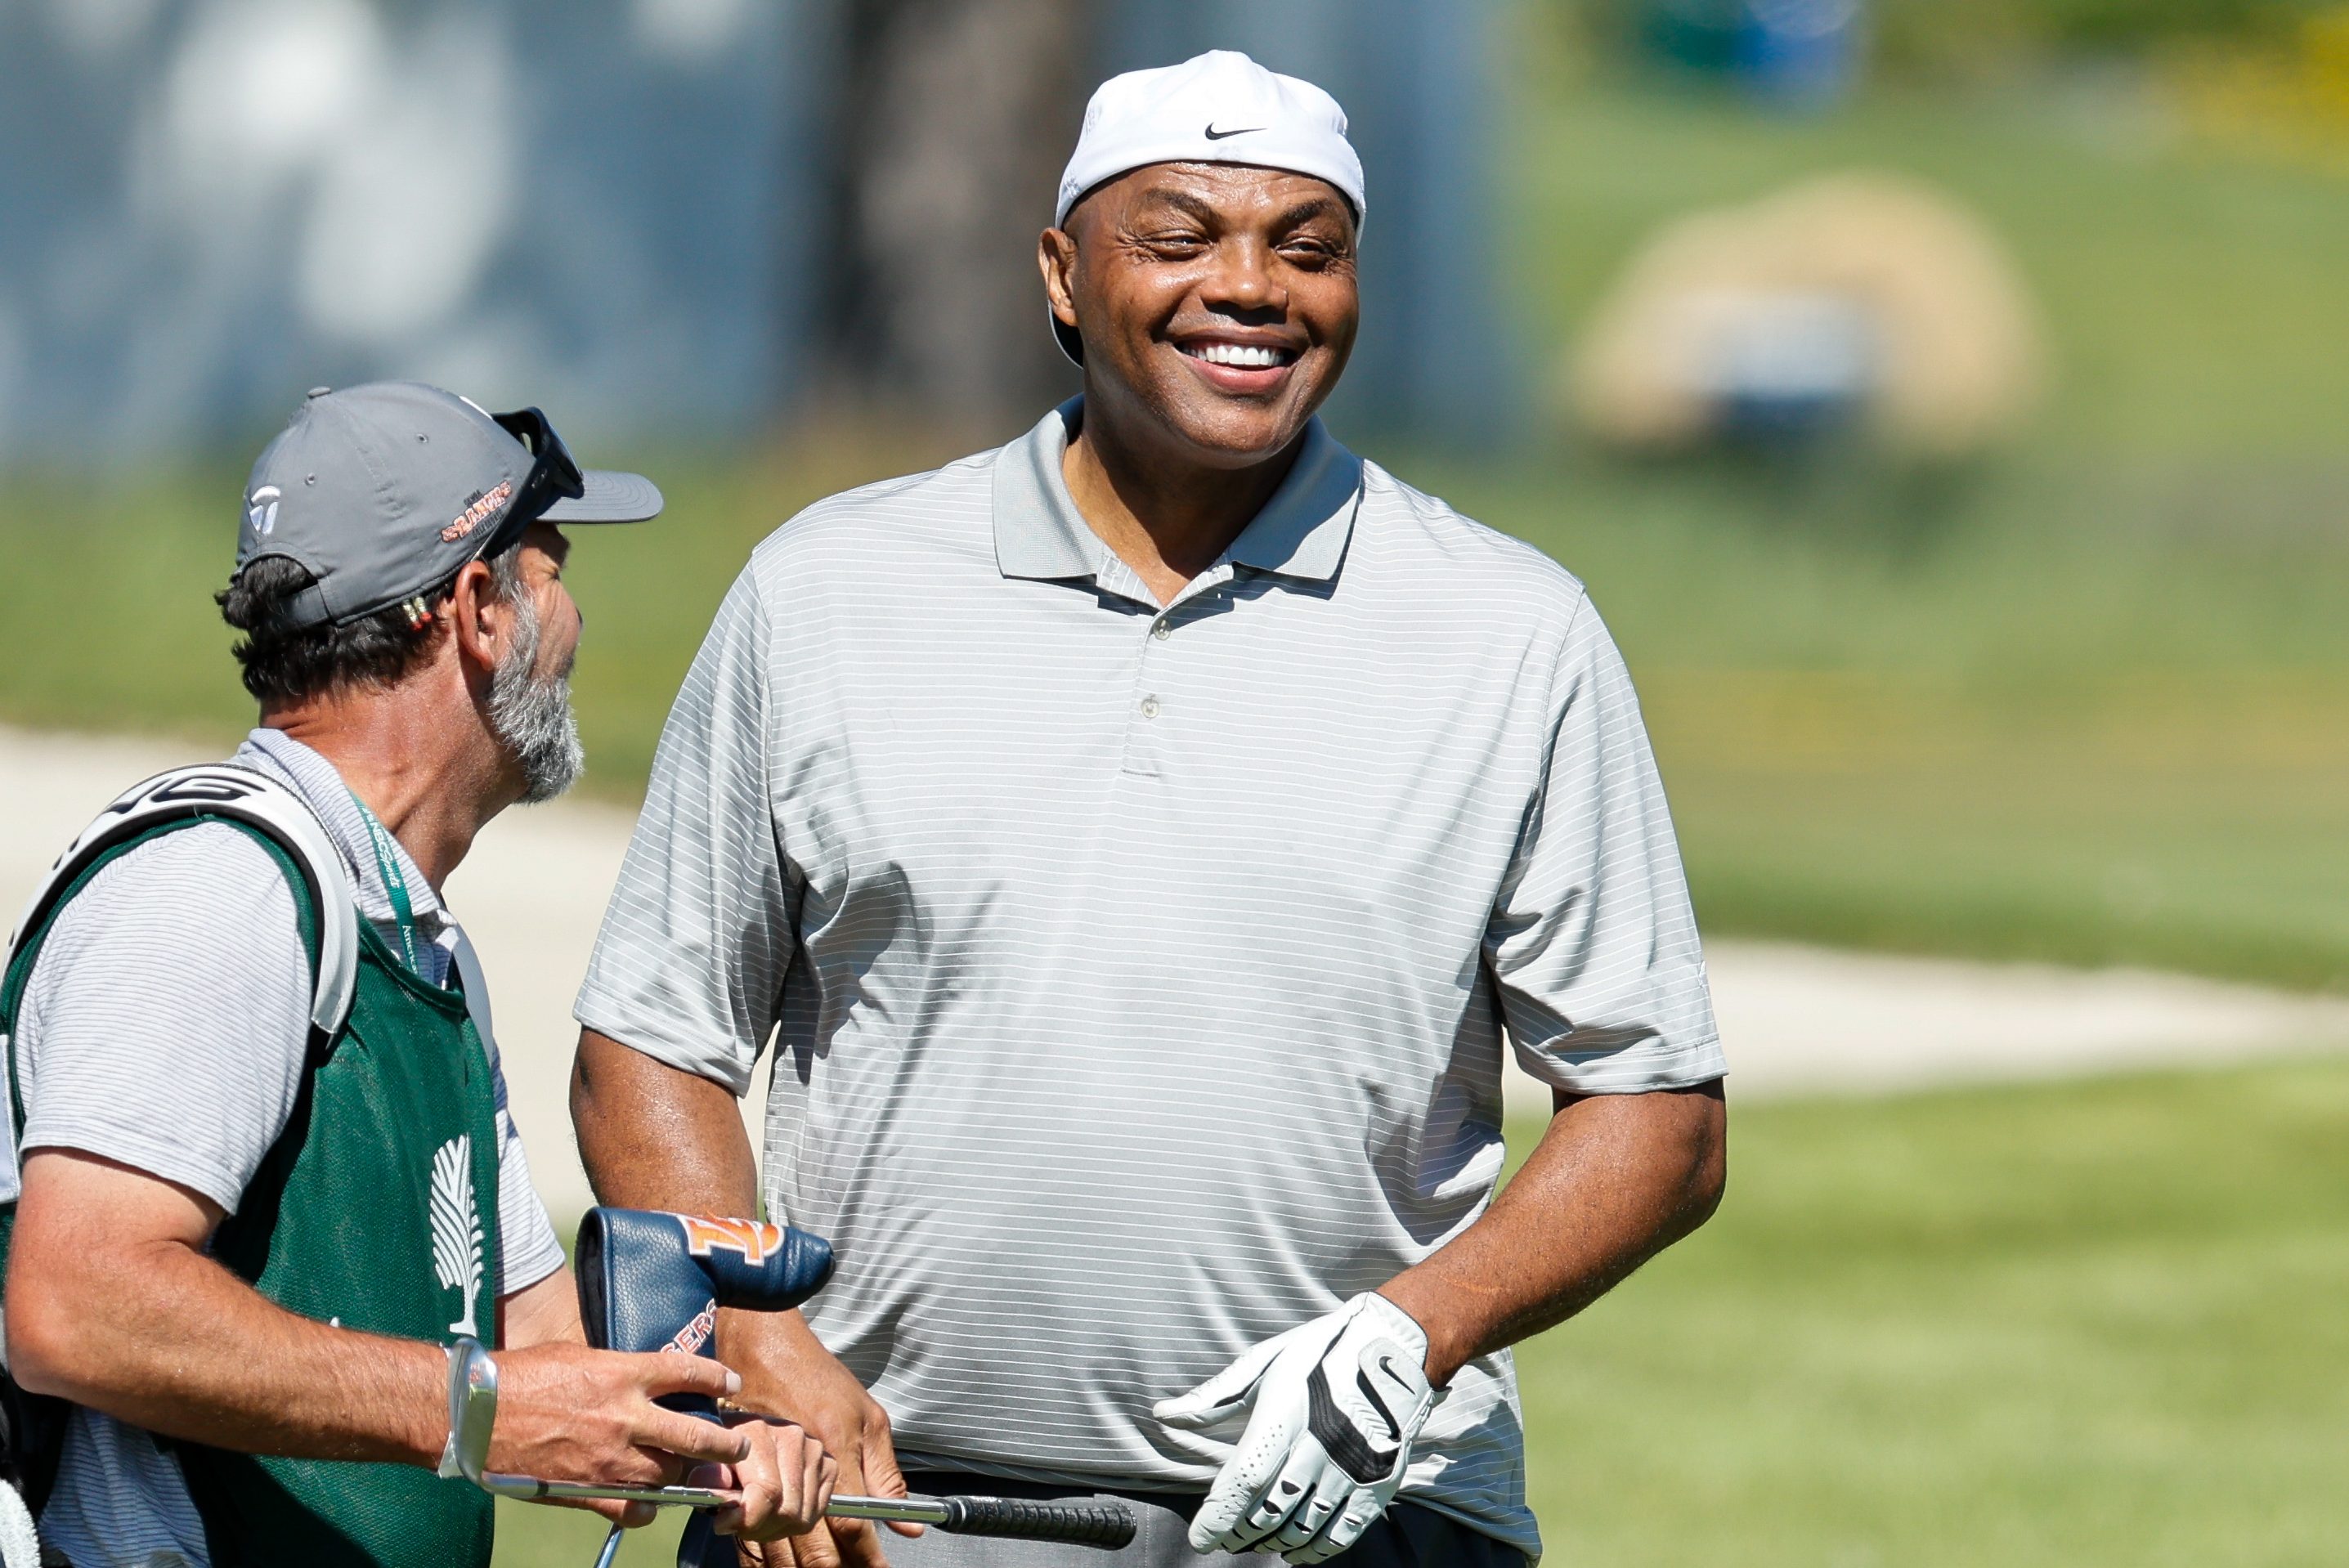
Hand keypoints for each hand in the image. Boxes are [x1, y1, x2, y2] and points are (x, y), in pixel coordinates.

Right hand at [491, 1341, 752, 1527]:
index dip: (718, 1378)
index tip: (732, 1383)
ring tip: (698, 1475)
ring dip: (687, 1476)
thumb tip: (645, 1371)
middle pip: (696, 1435)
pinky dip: (648, 1509)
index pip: (689, 1372)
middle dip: (726, 1444)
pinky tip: (652, 1505)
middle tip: (738, 1445)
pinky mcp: (587, 1489)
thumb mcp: (578, 1354)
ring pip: (670, 1475)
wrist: (477, 1411)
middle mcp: (625, 1415)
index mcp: (623, 1373)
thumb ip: (617, 1366)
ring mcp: (609, 1457)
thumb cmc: (522, 1375)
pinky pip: (634, 1508)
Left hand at [690, 1417, 837, 1541]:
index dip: (746, 1518)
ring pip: (802, 1517)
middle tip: (739, 1524)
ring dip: (775, 1528)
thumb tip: (725, 1504)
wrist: (739, 1438)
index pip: (767, 1490)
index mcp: (758, 1430)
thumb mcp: (702, 1464)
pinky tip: (776, 1509)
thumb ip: (708, 1481)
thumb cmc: (718, 1456)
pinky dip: (795, 1521)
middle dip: (759, 1527)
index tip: (722, 1525)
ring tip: (756, 1516)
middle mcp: (792, 1435)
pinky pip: (815, 1513)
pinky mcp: (828, 1464)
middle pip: (786, 1510)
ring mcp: (814, 1449)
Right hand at [711, 1308, 916, 1566]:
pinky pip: (748, 1539)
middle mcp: (796, 1472)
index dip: (868, 1559)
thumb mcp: (868, 1419)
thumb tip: (909, 1525)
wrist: (763, 1346)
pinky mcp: (735, 1482)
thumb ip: (887, 1477)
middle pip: (815, 1549)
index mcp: (834, 1455)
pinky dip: (763, 1561)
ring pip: (780, 1551)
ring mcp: (762, 1478)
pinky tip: (779, 1567)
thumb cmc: (818, 1379)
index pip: (852, 1527)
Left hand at [1155, 1294, 1442, 1563]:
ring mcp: (1352, 1468)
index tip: (1200, 1539)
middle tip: (1227, 1538)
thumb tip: (1163, 1414)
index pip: (1243, 1482)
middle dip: (1241, 1533)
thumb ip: (1214, 1397)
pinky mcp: (1379, 1482)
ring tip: (1258, 1542)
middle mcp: (1318, 1447)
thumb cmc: (1322, 1351)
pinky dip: (1316, 1551)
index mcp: (1284, 1416)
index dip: (1218, 1518)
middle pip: (1269, 1511)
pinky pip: (1344, 1533)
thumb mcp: (1264, 1362)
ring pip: (1302, 1526)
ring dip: (1273, 1542)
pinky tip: (1298, 1552)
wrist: (1395, 1346)